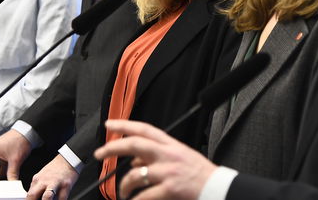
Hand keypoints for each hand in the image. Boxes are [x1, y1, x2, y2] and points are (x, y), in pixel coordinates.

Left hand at [26, 155, 77, 199]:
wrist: (68, 160)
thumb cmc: (55, 170)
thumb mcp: (41, 176)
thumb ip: (36, 188)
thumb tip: (32, 198)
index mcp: (36, 180)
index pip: (28, 195)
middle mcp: (44, 181)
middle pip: (32, 195)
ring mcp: (55, 183)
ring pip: (47, 197)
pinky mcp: (66, 186)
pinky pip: (61, 199)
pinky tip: (58, 199)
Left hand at [94, 120, 217, 199]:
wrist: (217, 188)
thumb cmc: (200, 174)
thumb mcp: (181, 156)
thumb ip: (159, 155)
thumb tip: (134, 161)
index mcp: (171, 145)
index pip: (145, 129)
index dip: (125, 125)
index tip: (109, 124)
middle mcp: (168, 155)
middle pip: (135, 145)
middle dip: (113, 147)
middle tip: (100, 153)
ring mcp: (168, 172)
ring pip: (135, 174)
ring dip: (124, 186)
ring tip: (123, 193)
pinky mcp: (170, 189)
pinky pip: (143, 196)